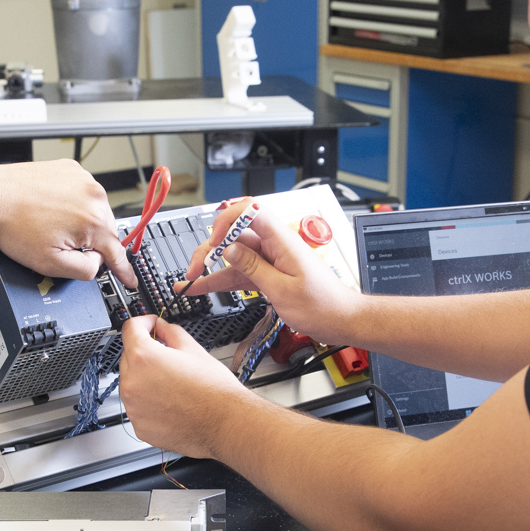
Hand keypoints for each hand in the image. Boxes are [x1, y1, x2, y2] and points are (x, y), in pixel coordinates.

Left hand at [0, 159, 135, 286]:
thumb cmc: (13, 226)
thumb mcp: (50, 264)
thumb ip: (84, 270)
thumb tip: (96, 264)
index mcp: (93, 220)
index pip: (117, 252)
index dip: (123, 270)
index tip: (130, 279)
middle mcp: (94, 195)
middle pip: (105, 230)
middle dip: (90, 241)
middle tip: (62, 245)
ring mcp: (83, 178)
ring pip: (94, 210)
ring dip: (81, 221)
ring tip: (51, 224)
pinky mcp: (70, 169)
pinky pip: (82, 192)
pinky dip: (73, 203)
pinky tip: (51, 209)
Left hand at [117, 316, 249, 459]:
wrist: (225, 423)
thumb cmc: (215, 391)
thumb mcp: (194, 349)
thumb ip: (171, 332)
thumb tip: (161, 328)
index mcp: (144, 358)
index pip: (130, 329)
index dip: (143, 322)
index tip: (150, 325)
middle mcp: (132, 383)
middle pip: (128, 356)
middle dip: (144, 352)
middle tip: (167, 357)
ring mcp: (134, 408)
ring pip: (131, 383)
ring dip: (144, 378)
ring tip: (172, 384)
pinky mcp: (140, 426)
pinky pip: (137, 407)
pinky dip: (148, 402)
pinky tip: (169, 402)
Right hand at [176, 198, 360, 342]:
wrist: (340, 320)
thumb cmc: (323, 305)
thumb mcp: (282, 289)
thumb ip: (253, 268)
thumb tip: (229, 249)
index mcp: (282, 240)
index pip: (250, 211)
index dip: (227, 220)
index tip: (213, 241)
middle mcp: (275, 246)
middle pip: (235, 235)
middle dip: (210, 247)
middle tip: (194, 266)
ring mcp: (270, 260)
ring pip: (233, 256)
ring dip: (210, 266)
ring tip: (189, 279)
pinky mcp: (268, 274)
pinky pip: (239, 272)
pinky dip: (220, 279)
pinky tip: (202, 286)